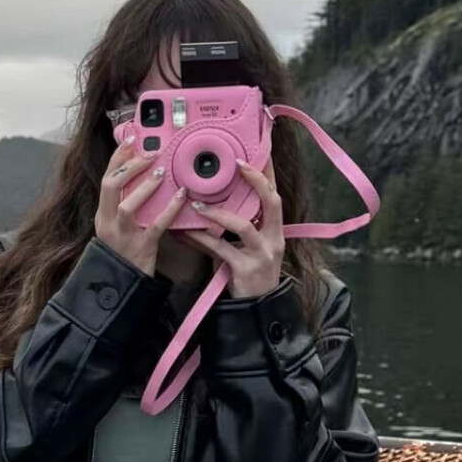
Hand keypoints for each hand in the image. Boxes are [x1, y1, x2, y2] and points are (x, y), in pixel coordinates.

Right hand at [94, 138, 186, 276]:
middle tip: (149, 154)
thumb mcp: (116, 227)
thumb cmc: (125, 253)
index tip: (132, 141)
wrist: (124, 285)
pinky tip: (181, 195)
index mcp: (102, 215)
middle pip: (111, 186)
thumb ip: (123, 204)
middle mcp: (108, 223)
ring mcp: (123, 236)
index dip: (118, 157)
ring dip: (145, 185)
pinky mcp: (142, 247)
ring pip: (128, 205)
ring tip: (161, 171)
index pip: (106, 179)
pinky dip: (170, 208)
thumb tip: (139, 175)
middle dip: (130, 165)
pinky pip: (156, 224)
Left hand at [174, 159, 284, 297]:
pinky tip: (184, 232)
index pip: (275, 196)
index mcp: (276, 231)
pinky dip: (200, 239)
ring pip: (242, 225)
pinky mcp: (244, 269)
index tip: (259, 152)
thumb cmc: (250, 275)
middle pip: (272, 202)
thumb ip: (239, 227)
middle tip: (237, 165)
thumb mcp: (250, 248)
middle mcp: (273, 239)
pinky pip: (220, 249)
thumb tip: (213, 203)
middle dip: (256, 180)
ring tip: (196, 204)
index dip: (268, 174)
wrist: (256, 309)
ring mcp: (261, 254)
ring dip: (218, 212)